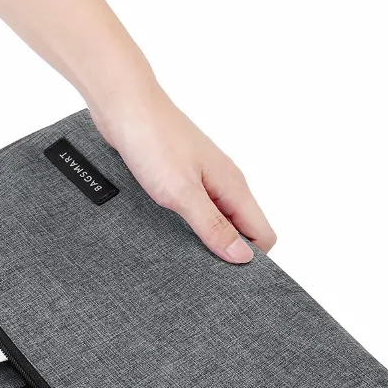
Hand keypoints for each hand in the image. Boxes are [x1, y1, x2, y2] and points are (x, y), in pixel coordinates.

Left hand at [91, 84, 275, 262]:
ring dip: (207, 240)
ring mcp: (203, 180)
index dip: (252, 259)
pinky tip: (170, 235)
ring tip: (184, 258)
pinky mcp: (181, 177)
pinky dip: (190, 225)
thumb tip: (243, 256)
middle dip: (229, 253)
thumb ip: (213, 226)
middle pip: (242, 230)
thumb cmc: (154, 142)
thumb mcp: (183, 193)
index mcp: (233, 186)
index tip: (231, 280)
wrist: (125, 107)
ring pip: (219, 220)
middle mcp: (224, 183)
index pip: (263, 233)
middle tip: (203, 275)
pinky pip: (196, 209)